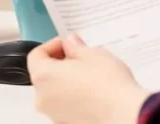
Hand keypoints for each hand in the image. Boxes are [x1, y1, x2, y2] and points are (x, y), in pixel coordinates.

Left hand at [28, 33, 148, 123]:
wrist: (123, 113)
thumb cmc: (108, 86)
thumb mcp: (93, 54)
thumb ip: (75, 47)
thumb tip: (70, 44)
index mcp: (44, 76)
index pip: (36, 55)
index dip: (53, 45)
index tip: (68, 44)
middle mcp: (43, 98)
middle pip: (44, 74)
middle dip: (61, 63)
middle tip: (81, 57)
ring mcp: (54, 114)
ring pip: (55, 91)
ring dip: (68, 81)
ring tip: (92, 76)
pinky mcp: (67, 122)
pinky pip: (65, 105)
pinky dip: (75, 97)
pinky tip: (94, 92)